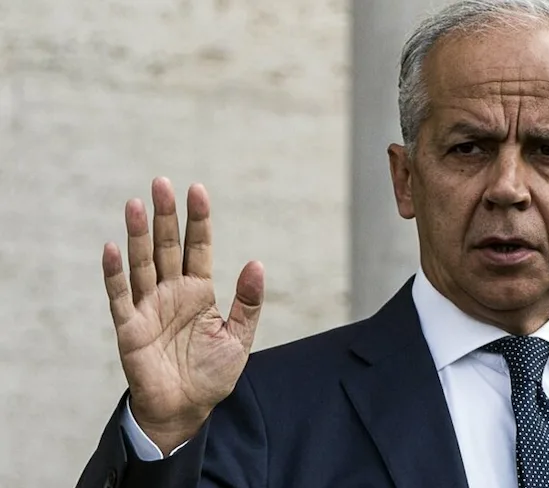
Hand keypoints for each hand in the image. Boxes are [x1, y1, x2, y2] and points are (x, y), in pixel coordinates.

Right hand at [101, 177, 263, 453]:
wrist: (186, 409)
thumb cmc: (211, 374)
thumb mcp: (238, 337)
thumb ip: (248, 302)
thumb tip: (257, 263)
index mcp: (199, 291)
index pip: (197, 246)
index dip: (197, 219)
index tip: (197, 190)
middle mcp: (171, 292)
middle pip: (167, 246)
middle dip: (165, 215)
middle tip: (161, 182)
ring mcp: (148, 306)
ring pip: (142, 263)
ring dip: (137, 235)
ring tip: (136, 204)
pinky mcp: (129, 327)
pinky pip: (119, 295)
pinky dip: (114, 273)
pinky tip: (112, 247)